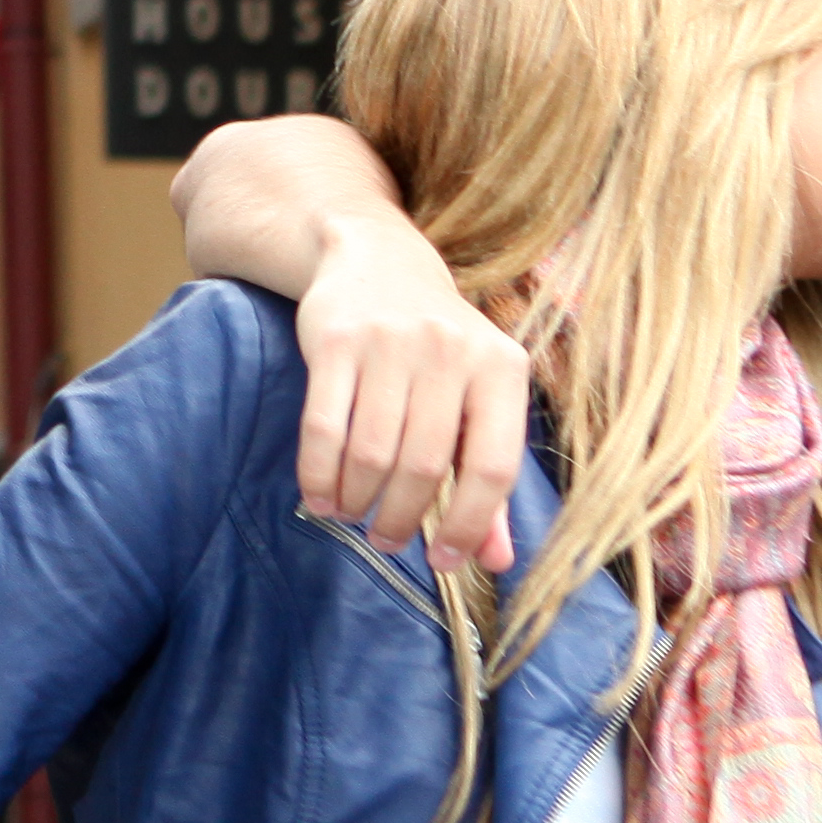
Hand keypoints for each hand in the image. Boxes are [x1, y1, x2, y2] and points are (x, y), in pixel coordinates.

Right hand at [293, 210, 528, 574]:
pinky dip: (319, 474)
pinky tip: (320, 496)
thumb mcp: (479, 399)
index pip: (493, 466)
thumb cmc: (439, 350)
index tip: (442, 561)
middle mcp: (452, 350)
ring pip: (372, 451)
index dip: (468, 524)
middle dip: (401, 518)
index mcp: (502, 368)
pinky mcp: (337, 339)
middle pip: (425, 464)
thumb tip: (496, 561)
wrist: (380, 261)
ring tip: (352, 516)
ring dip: (358, 500)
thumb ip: (488, 480)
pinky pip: (324, 427)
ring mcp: (392, 342)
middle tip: (386, 541)